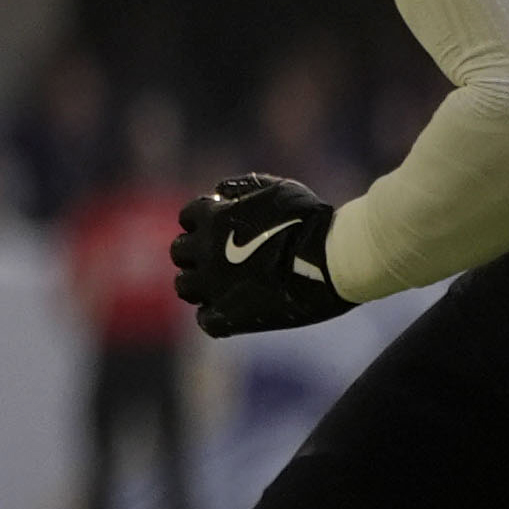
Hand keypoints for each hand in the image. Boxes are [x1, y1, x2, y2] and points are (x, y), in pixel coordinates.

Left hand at [172, 174, 343, 337]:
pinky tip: (234, 311)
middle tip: (218, 258)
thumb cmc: (309, 220)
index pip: (188, 217)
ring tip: (220, 286)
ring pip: (184, 286)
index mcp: (212, 217)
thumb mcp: (277, 189)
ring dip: (197, 285)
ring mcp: (213, 285)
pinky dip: (216, 316)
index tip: (220, 227)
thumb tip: (218, 192)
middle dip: (195, 253)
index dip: (203, 222)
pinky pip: (206, 320)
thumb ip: (245, 187)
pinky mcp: (228, 316)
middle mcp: (204, 250)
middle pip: (179, 252)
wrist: (329, 259)